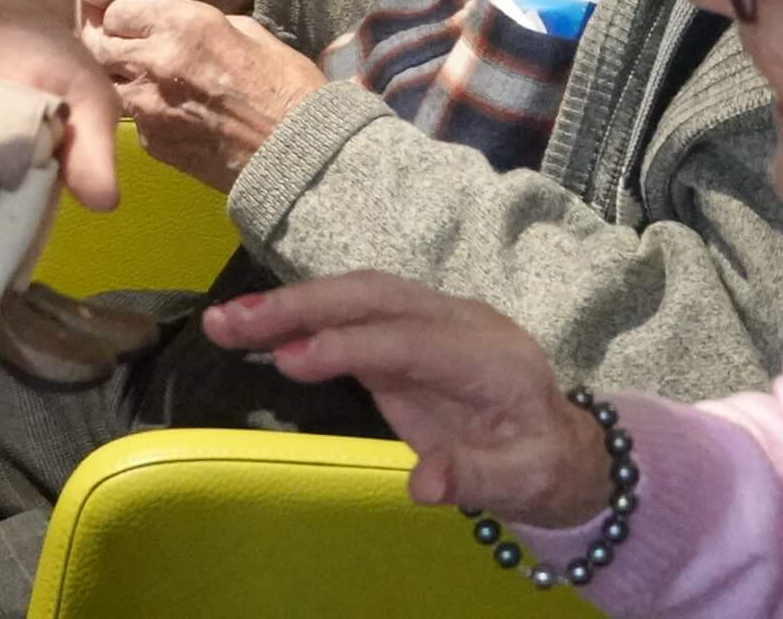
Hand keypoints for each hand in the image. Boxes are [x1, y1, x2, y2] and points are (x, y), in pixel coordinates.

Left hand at [84, 0, 323, 192]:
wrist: (297, 153)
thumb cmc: (286, 87)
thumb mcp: (251, 32)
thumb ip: (205, 23)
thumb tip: (179, 27)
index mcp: (183, 25)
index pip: (117, 12)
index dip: (122, 17)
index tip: (131, 23)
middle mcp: (155, 61)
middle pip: (100, 46)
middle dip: (109, 45)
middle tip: (124, 49)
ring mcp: (148, 106)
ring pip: (108, 84)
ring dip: (120, 79)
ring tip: (143, 82)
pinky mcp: (151, 142)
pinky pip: (131, 118)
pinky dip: (142, 112)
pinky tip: (166, 113)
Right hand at [204, 273, 610, 529]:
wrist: (559, 441)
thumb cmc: (540, 464)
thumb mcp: (524, 482)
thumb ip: (474, 478)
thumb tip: (423, 485)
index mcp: (490, 354)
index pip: (410, 340)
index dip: (351, 345)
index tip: (291, 359)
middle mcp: (456, 321)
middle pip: (375, 297)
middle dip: (301, 306)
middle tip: (231, 322)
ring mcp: (428, 321)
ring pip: (355, 297)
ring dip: (290, 304)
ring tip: (224, 322)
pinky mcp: (403, 335)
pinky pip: (349, 317)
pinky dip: (300, 319)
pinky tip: (253, 331)